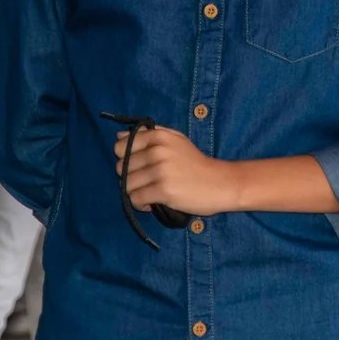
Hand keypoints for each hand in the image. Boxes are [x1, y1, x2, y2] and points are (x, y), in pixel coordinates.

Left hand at [112, 127, 237, 215]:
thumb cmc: (195, 162)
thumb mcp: (175, 140)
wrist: (220, 183)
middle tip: (148, 181)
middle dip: (131, 177)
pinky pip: (136, 199)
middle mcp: (158, 150)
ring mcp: (160, 171)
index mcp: (159, 136)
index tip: (139, 165)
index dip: (126, 159)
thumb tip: (119, 137)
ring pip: (127, 185)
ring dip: (136, 192)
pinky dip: (141, 204)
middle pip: (122, 168)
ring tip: (151, 192)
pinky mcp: (163, 190)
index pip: (121, 147)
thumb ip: (148, 135)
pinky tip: (153, 203)